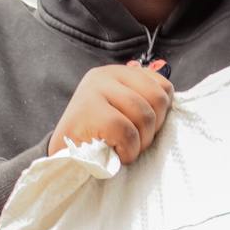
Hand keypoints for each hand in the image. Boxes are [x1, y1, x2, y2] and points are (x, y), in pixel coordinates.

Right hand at [47, 63, 173, 164]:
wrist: (61, 156)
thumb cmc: (97, 136)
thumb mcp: (121, 111)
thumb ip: (142, 100)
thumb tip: (169, 97)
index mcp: (118, 73)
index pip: (163, 86)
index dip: (163, 114)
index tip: (146, 129)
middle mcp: (105, 75)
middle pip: (158, 99)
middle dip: (153, 129)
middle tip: (136, 142)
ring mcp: (95, 90)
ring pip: (145, 116)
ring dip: (140, 142)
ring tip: (125, 149)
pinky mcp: (89, 110)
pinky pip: (127, 132)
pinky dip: (128, 150)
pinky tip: (115, 154)